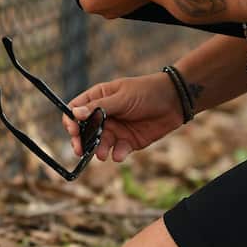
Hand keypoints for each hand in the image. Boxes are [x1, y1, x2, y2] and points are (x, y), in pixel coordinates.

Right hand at [61, 73, 185, 162]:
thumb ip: (99, 107)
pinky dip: (116, 154)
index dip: (71, 121)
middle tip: (80, 150)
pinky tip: (119, 154)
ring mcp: (115, 130)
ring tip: (102, 154)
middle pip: (84, 131)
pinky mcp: (128, 142)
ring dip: (99, 150)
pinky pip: (117, 151)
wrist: (175, 101)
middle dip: (81, 141)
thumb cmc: (146, 92)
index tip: (73, 131)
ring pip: (99, 144)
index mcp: (98, 99)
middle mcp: (104, 116)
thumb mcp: (122, 97)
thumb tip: (75, 113)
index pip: (75, 110)